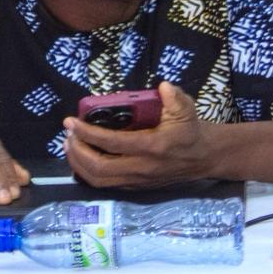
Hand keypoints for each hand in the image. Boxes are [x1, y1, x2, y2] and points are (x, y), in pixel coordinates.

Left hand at [63, 82, 215, 188]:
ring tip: (69, 146)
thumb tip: (163, 86)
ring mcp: (138, 180)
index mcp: (152, 147)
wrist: (204, 157)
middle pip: (98, 168)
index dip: (87, 133)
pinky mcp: (136, 187)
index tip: (70, 122)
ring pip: (99, 180)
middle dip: (77, 151)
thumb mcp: (186, 109)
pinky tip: (81, 158)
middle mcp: (141, 167)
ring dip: (79, 164)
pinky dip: (88, 173)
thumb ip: (174, 97)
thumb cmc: (190, 131)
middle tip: (68, 135)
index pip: (111, 143)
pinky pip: (106, 185)